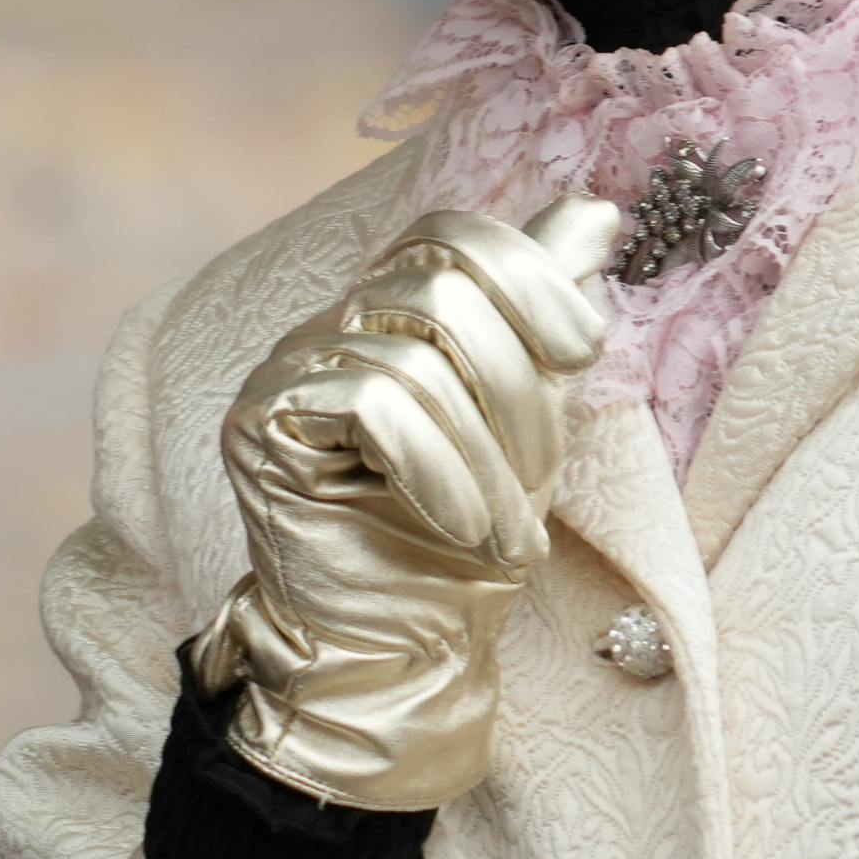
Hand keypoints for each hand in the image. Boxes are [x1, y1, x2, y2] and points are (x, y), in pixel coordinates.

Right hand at [201, 195, 617, 810]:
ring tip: (505, 538)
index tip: (583, 348)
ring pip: (413, 359)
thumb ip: (541, 316)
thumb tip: (595, 208)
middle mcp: (336, 324)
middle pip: (439, 285)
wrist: (401, 650)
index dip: (528, 274)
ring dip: (486, 461)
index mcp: (396, 310)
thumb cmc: (462, 542)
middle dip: (516, 389)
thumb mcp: (530, 420)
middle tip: (539, 484)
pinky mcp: (262, 422)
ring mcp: (290, 368)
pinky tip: (463, 529)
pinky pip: (371, 404)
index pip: (454, 232)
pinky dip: (440, 471)